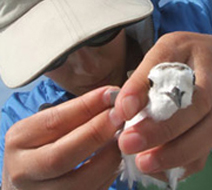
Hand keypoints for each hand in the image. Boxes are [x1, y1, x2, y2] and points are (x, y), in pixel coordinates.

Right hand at [2, 86, 122, 189]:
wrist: (30, 177)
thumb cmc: (44, 145)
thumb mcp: (50, 127)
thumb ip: (76, 115)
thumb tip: (109, 99)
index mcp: (19, 140)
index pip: (54, 122)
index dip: (86, 107)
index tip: (110, 94)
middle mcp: (23, 170)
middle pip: (62, 155)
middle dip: (96, 132)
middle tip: (120, 116)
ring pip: (81, 180)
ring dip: (108, 157)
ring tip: (122, 138)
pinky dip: (108, 173)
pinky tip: (116, 157)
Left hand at [114, 32, 211, 179]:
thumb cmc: (184, 57)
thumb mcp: (162, 54)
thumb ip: (142, 79)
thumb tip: (124, 109)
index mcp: (191, 57)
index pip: (173, 75)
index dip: (145, 92)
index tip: (123, 113)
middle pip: (197, 110)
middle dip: (162, 131)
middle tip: (128, 144)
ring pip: (207, 134)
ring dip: (175, 153)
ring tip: (144, 163)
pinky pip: (208, 149)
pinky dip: (185, 163)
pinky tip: (162, 169)